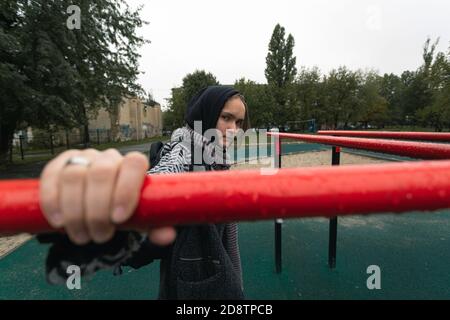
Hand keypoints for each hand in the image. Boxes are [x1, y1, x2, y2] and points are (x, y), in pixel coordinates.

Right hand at [39, 148, 176, 245]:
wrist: (97, 201)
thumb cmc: (122, 209)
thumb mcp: (140, 219)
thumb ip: (154, 225)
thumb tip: (167, 236)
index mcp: (132, 165)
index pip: (134, 164)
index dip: (126, 189)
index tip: (119, 219)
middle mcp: (108, 157)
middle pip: (101, 173)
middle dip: (98, 210)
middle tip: (100, 236)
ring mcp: (82, 158)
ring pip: (74, 176)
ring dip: (75, 212)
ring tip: (82, 236)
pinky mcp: (59, 165)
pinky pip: (51, 177)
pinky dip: (53, 201)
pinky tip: (58, 222)